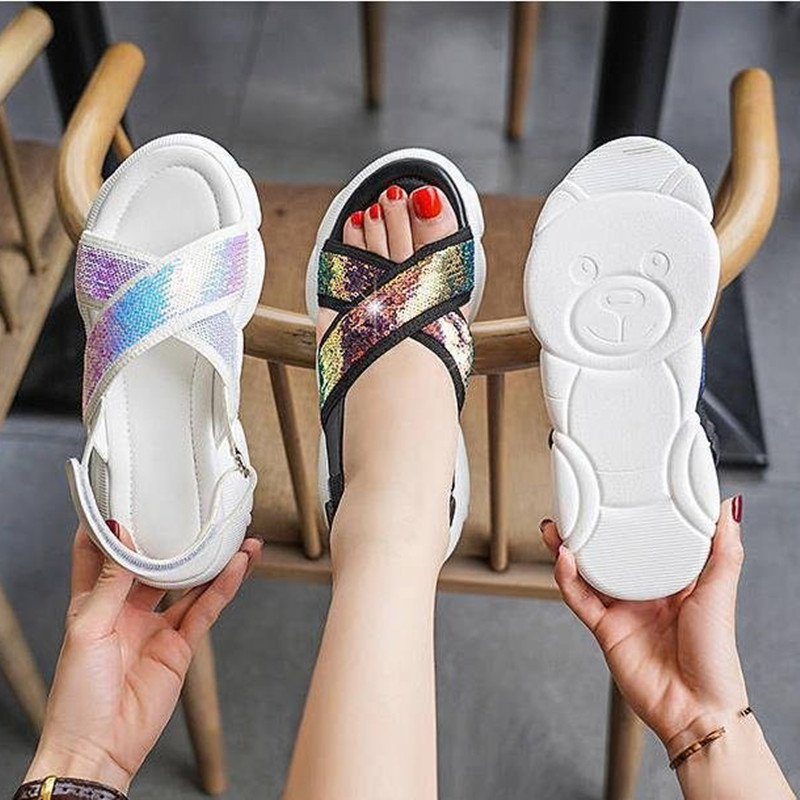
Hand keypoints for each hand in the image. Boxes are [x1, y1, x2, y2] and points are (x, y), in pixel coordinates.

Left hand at [25, 525, 261, 791]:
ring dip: (211, 561)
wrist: (99, 749)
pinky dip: (222, 588)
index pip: (99, 554)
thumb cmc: (77, 696)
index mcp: (94, 602)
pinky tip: (237, 568)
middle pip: (153, 564)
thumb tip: (121, 535)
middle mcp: (125, 610)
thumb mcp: (88, 629)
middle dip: (174, 538)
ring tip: (235, 536)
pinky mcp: (179, 646)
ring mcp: (155, 627)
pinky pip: (205, 609)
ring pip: (188, 583)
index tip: (126, 495)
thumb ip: (111, 582)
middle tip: (194, 512)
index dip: (110, 525)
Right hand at [541, 497, 747, 753]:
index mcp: (672, 579)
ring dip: (569, 549)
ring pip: (587, 571)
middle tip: (575, 505)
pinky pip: (580, 598)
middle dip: (589, 529)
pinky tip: (564, 559)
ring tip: (558, 526)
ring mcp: (622, 609)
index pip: (646, 539)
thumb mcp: (721, 592)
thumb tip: (729, 508)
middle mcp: (644, 591)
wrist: (696, 708)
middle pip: (609, 552)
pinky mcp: (604, 628)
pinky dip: (568, 579)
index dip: (630, 517)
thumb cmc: (715, 658)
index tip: (621, 492)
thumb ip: (724, 549)